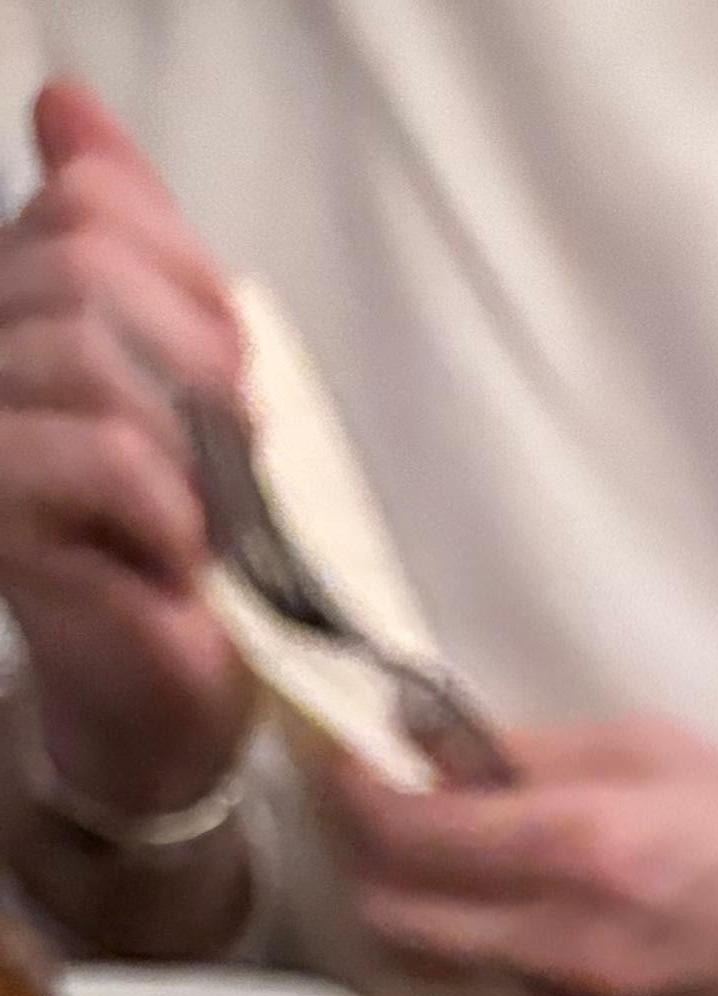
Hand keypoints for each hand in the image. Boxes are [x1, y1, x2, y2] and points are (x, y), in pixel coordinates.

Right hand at [0, 80, 248, 823]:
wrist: (171, 695)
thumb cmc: (184, 541)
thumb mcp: (178, 369)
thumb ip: (129, 239)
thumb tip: (63, 106)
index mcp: (16, 302)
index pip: (89, 203)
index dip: (187, 277)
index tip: (223, 368)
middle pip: (84, 270)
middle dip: (193, 359)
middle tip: (225, 455)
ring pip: (93, 360)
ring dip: (188, 448)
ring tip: (201, 520)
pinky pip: (108, 461)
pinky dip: (174, 513)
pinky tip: (178, 561)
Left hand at [317, 719, 717, 995]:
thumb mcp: (658, 749)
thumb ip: (538, 752)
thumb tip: (435, 745)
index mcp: (577, 848)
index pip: (409, 831)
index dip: (357, 792)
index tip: (354, 763)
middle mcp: (559, 942)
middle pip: (397, 918)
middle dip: (375, 864)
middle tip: (395, 823)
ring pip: (451, 964)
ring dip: (441, 918)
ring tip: (478, 877)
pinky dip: (509, 961)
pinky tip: (556, 932)